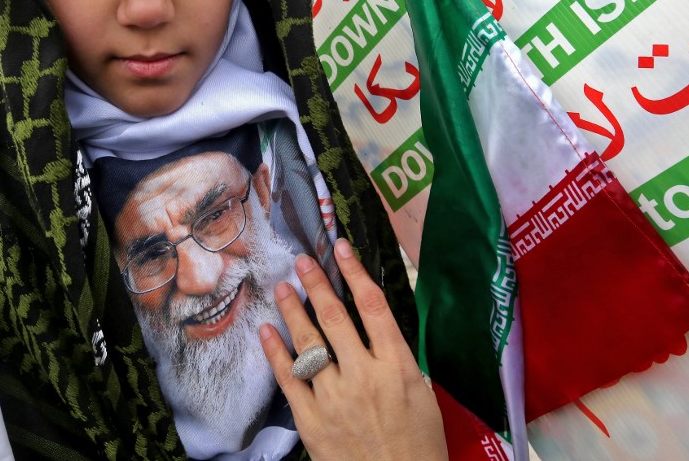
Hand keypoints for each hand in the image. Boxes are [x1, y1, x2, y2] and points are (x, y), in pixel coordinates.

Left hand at [260, 239, 446, 459]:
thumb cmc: (419, 446)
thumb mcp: (422, 395)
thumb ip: (397, 359)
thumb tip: (375, 329)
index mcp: (396, 366)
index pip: (373, 306)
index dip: (354, 272)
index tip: (340, 248)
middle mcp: (363, 374)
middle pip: (334, 317)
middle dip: (316, 283)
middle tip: (302, 260)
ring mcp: (334, 396)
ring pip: (308, 342)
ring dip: (292, 310)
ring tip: (282, 287)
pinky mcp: (311, 420)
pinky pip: (289, 378)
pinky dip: (275, 352)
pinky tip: (266, 331)